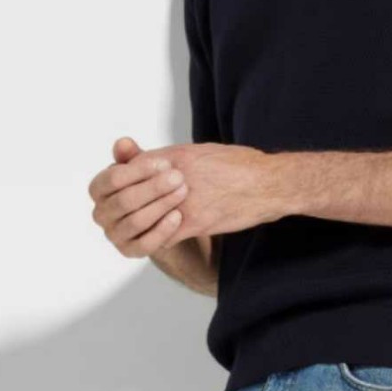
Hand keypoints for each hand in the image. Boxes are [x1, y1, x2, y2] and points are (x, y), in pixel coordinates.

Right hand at [89, 137, 189, 258]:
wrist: (161, 217)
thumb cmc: (148, 187)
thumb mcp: (143, 170)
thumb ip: (134, 156)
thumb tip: (123, 142)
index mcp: (99, 189)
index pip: (113, 179)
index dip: (140, 170)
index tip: (166, 162)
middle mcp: (101, 213)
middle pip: (125, 200)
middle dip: (154, 188)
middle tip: (179, 177)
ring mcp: (113, 234)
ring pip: (136, 221)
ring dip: (161, 205)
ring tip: (183, 192)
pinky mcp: (129, 251)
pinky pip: (145, 243)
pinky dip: (163, 229)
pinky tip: (178, 215)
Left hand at [136, 140, 287, 246]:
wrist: (268, 183)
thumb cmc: (241, 165)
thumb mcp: (202, 152)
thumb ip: (173, 158)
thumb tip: (154, 163)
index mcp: (175, 156)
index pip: (130, 169)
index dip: (123, 182)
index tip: (125, 190)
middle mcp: (174, 176)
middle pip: (130, 194)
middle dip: (127, 206)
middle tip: (128, 213)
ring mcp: (183, 200)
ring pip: (142, 218)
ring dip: (141, 224)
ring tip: (142, 227)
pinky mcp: (196, 223)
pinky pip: (163, 237)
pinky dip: (159, 239)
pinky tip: (164, 237)